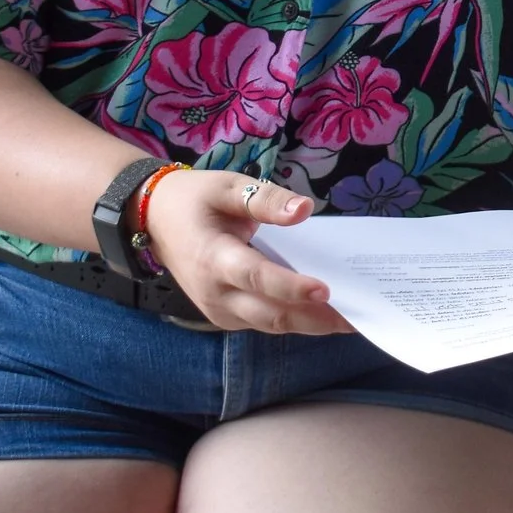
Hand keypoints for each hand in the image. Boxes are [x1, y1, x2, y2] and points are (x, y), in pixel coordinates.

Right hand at [144, 170, 354, 335]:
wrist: (153, 220)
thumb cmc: (194, 200)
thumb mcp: (228, 187)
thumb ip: (266, 200)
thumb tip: (304, 210)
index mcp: (213, 257)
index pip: (256, 278)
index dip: (291, 287)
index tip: (326, 290)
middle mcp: (214, 293)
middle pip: (270, 314)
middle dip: (316, 318)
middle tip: (359, 316)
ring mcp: (218, 310)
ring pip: (271, 325)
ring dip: (311, 325)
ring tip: (353, 320)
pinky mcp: (225, 316)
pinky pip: (264, 323)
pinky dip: (295, 320)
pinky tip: (325, 314)